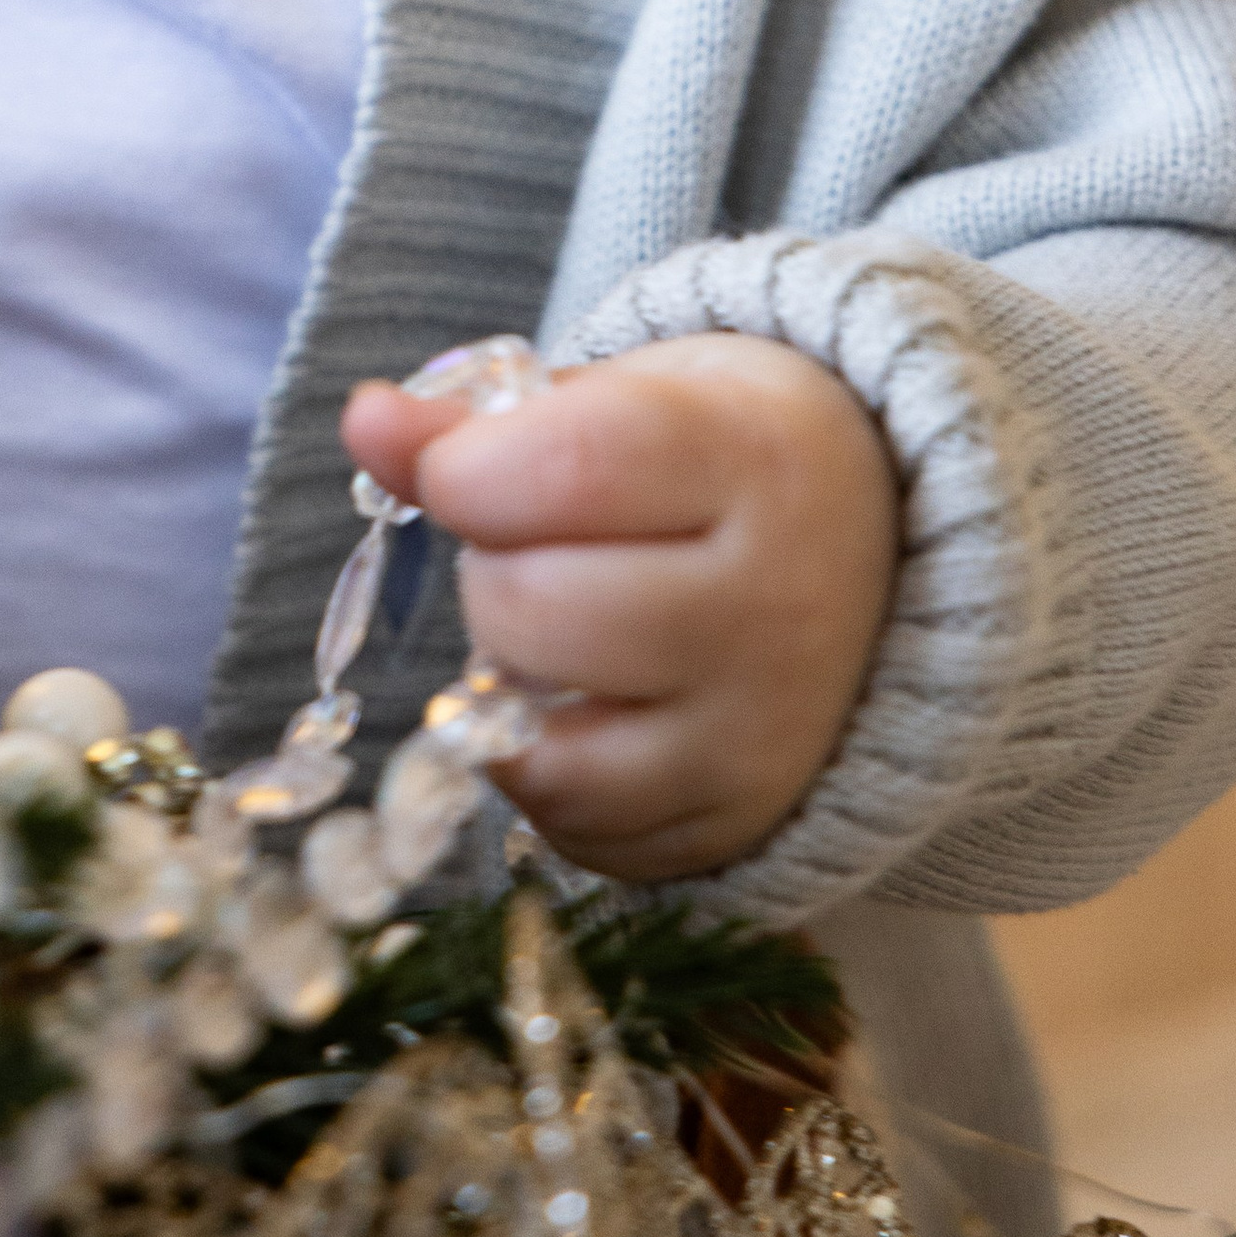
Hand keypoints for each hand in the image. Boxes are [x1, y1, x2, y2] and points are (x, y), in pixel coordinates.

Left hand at [343, 334, 899, 883]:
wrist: (870, 551)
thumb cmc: (711, 460)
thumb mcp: (618, 402)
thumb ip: (480, 422)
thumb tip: (365, 421)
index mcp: (751, 460)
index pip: (570, 468)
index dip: (468, 469)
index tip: (460, 468)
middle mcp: (776, 607)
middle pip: (538, 610)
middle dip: (493, 573)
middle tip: (535, 548)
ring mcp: (763, 737)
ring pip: (548, 747)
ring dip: (510, 684)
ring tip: (557, 630)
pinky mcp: (740, 827)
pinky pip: (580, 834)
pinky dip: (542, 777)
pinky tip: (577, 707)